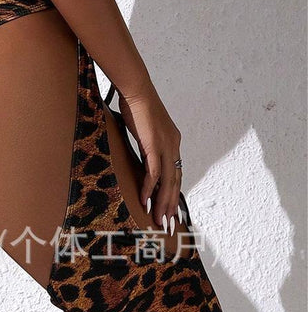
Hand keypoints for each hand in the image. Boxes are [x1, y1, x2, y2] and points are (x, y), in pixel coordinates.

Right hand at [118, 84, 181, 233]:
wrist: (136, 88)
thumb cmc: (136, 104)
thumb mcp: (143, 130)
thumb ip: (144, 145)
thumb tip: (138, 155)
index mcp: (172, 142)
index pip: (176, 173)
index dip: (173, 193)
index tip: (170, 209)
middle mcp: (173, 145)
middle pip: (176, 182)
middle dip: (172, 205)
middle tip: (168, 223)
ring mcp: (165, 146)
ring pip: (168, 181)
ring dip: (163, 202)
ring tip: (159, 219)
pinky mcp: (154, 145)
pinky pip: (154, 172)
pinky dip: (150, 188)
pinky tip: (146, 200)